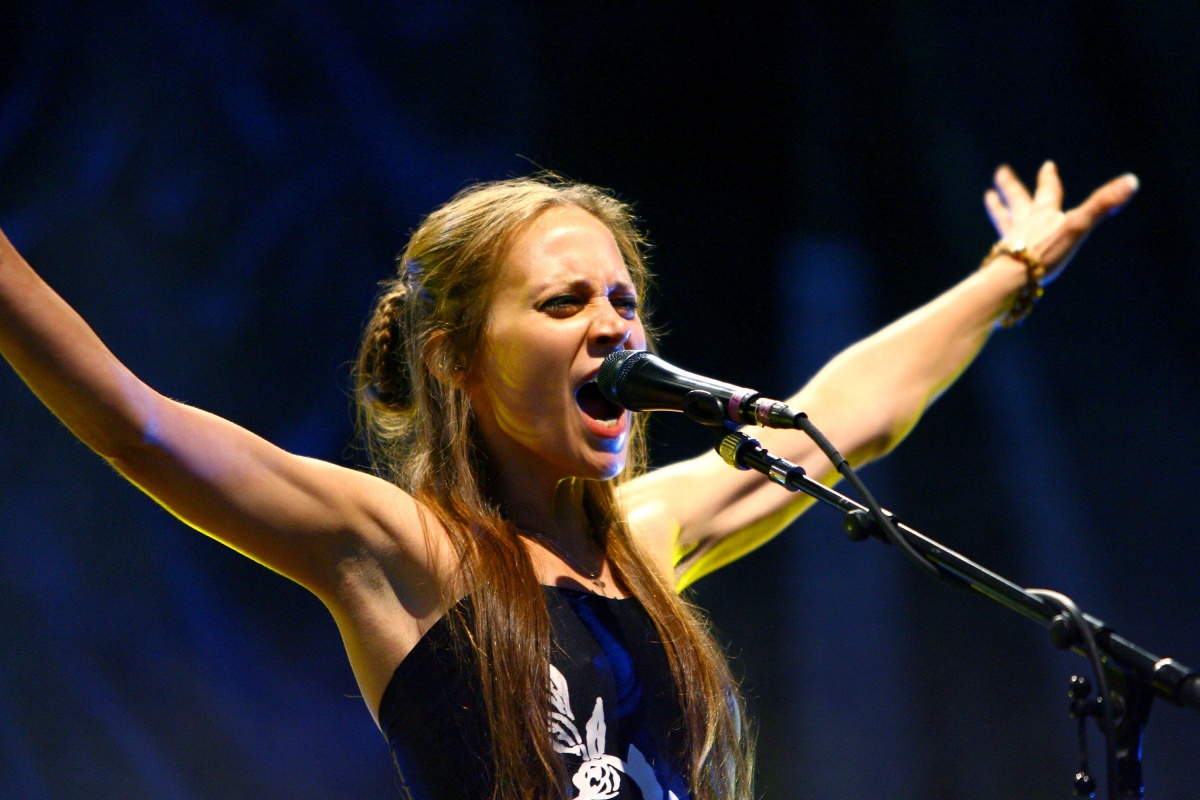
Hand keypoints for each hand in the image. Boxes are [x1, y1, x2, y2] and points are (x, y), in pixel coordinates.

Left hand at [983, 161, 1138, 284]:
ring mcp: (1010, 242)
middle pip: (1016, 200)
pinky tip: (995, 247)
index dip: (1049, 179)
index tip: (1047, 165)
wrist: (1011, 279)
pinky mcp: (1002, 261)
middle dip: (1011, 185)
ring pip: (1003, 219)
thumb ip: (1102, 204)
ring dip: (997, 207)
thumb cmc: (1044, 252)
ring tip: (988, 197)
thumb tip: (1131, 181)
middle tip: (1000, 172)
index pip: (1048, 191)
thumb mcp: (1078, 226)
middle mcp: (1023, 225)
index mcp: (1043, 214)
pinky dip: (998, 242)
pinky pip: (999, 247)